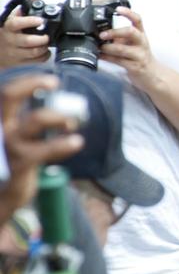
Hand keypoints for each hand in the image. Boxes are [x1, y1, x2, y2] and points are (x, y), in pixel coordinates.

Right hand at [0, 0, 48, 66]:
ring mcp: (15, 52)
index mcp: (8, 27)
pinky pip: (36, 61)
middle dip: (41, 39)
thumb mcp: (13, 18)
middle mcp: (11, 40)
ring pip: (33, 53)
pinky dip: (44, 56)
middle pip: (27, 41)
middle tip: (47, 36)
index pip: (16, 23)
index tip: (40, 20)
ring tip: (47, 43)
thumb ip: (25, 6)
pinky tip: (45, 51)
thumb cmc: (9, 31)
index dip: (29, 21)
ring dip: (44, 48)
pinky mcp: (19, 62)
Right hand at [0, 74, 84, 219]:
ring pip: (35, 119)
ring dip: (59, 116)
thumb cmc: (14, 159)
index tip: (50, 80)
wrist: (2, 193)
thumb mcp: (18, 136)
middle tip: (54, 83)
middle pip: (8, 96)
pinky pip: (45, 149)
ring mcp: (8, 144)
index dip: (27, 81)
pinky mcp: (19, 162)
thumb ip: (29, 120)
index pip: (6, 93)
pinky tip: (76, 142)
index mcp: (0, 120)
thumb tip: (59, 106)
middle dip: (32, 83)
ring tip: (71, 124)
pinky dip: (64, 144)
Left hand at [99, 7, 159, 87]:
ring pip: (122, 49)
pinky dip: (107, 58)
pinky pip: (118, 61)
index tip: (118, 9)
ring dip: (107, 48)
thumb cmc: (138, 56)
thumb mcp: (133, 43)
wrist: (152, 74)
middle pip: (131, 32)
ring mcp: (139, 55)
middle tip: (102, 34)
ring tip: (99, 47)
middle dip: (115, 32)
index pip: (137, 20)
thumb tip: (100, 31)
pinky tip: (100, 56)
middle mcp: (141, 43)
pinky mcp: (135, 67)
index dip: (129, 13)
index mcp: (141, 34)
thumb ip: (120, 37)